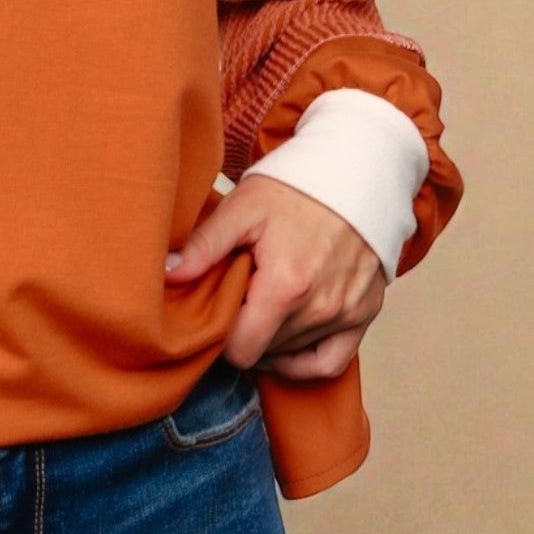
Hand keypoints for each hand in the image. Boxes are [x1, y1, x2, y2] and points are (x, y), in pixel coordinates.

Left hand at [164, 177, 385, 381]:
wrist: (353, 171)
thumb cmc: (295, 187)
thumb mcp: (242, 208)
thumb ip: (204, 245)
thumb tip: (168, 274)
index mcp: (286, 286)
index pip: (241, 348)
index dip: (219, 336)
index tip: (213, 309)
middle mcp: (320, 308)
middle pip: (265, 352)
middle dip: (243, 332)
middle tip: (234, 301)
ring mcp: (346, 314)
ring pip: (292, 355)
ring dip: (269, 339)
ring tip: (256, 306)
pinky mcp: (365, 313)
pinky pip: (331, 362)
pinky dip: (304, 362)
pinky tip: (283, 345)